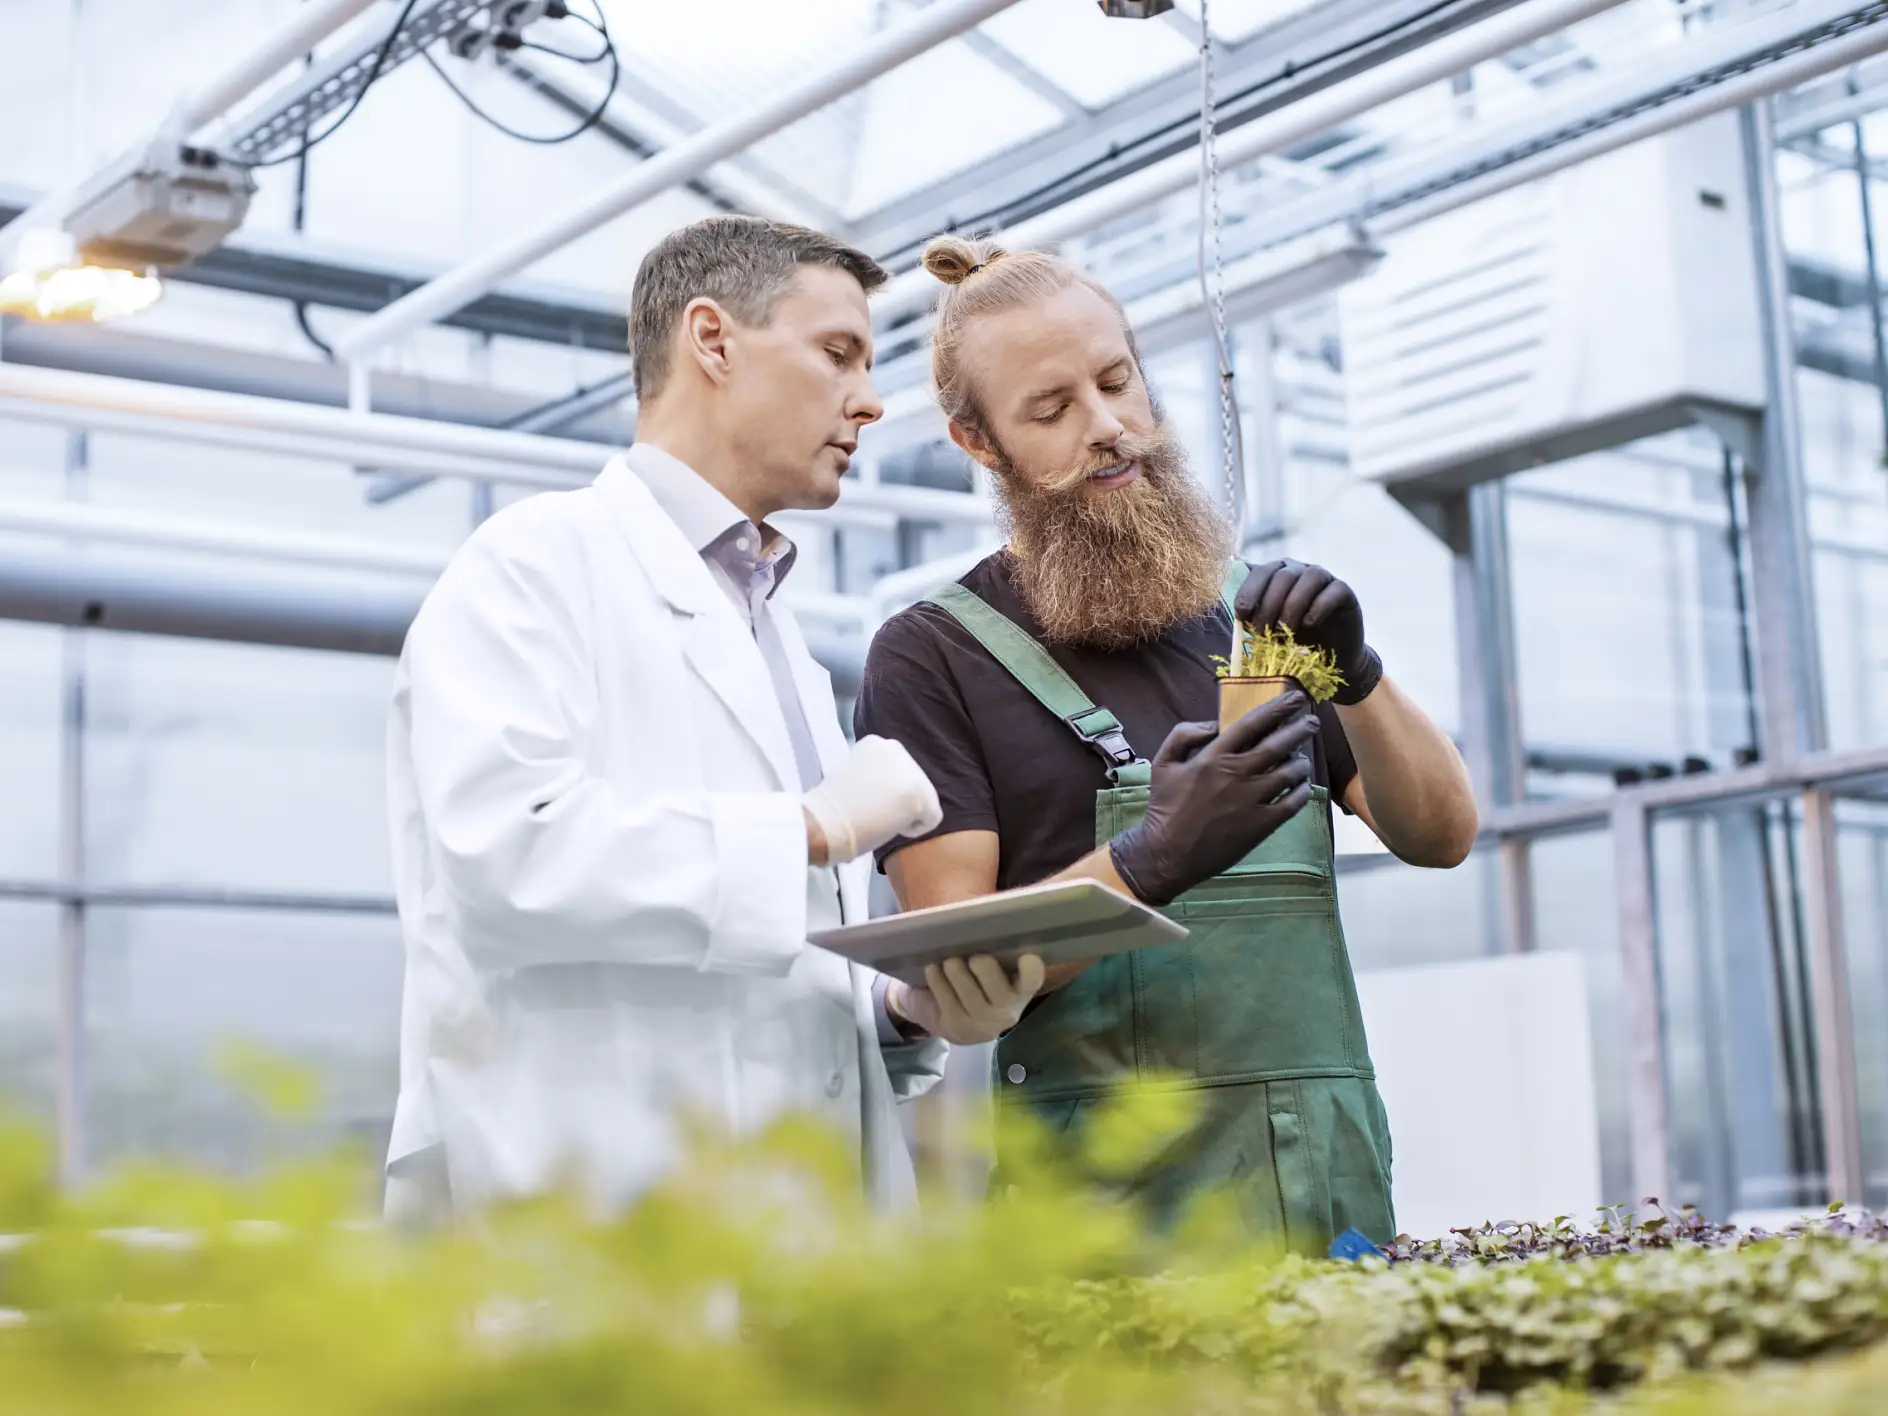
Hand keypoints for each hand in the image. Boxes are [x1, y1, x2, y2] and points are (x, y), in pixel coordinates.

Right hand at [802, 736, 941, 864]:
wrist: (822, 822)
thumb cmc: (832, 808)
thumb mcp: (855, 773)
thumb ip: (877, 774)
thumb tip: (893, 789)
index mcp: (877, 743)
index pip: (899, 773)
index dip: (885, 793)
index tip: (864, 800)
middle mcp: (896, 748)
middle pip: (915, 783)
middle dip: (898, 802)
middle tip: (872, 812)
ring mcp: (909, 769)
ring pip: (925, 800)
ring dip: (905, 814)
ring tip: (877, 817)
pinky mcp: (918, 793)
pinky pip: (931, 819)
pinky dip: (913, 829)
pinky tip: (888, 825)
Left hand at [887, 954, 1045, 1044]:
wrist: (938, 1007)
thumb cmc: (967, 973)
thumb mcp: (982, 960)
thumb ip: (989, 944)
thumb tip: (984, 913)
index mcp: (1019, 986)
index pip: (1032, 981)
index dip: (1032, 971)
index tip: (1026, 956)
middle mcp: (1007, 1009)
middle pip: (1003, 996)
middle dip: (989, 974)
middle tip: (975, 957)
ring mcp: (983, 1024)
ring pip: (974, 1003)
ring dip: (960, 978)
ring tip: (949, 961)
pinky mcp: (958, 1030)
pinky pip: (951, 1008)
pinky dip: (940, 986)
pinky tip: (932, 970)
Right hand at [1107, 691, 1318, 905]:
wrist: (1167, 854)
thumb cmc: (1165, 807)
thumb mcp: (1162, 763)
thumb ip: (1184, 734)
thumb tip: (1214, 724)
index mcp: (1213, 756)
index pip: (1252, 724)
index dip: (1277, 708)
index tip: (1295, 698)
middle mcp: (1236, 774)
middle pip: (1279, 745)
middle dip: (1300, 729)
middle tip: (1312, 722)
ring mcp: (1252, 800)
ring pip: (1290, 772)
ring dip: (1301, 762)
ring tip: (1302, 759)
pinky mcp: (1261, 825)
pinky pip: (1293, 802)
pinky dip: (1302, 791)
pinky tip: (1302, 787)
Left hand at [1234, 559, 1381, 704]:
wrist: (1330, 657)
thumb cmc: (1294, 640)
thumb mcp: (1269, 629)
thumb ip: (1254, 618)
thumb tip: (1237, 616)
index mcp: (1276, 574)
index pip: (1260, 572)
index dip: (1249, 592)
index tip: (1242, 615)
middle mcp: (1299, 570)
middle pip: (1282, 576)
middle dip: (1268, 605)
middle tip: (1263, 631)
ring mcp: (1324, 578)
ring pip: (1308, 578)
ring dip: (1292, 606)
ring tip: (1286, 631)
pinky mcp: (1344, 591)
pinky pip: (1333, 590)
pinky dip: (1318, 607)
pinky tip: (1309, 624)